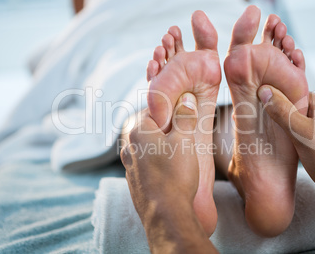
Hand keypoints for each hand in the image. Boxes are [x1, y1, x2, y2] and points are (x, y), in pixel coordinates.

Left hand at [121, 92, 198, 223]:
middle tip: (186, 136)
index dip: (172, 110)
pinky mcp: (134, 182)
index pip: (154, 109)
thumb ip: (184, 117)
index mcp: (138, 131)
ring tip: (180, 156)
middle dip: (168, 129)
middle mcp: (128, 146)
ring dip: (163, 147)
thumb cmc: (175, 175)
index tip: (185, 115)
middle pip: (150, 128)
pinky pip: (147, 165)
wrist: (166, 215)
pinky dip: (158, 164)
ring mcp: (129, 166)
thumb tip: (185, 99)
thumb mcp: (185, 140)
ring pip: (148, 148)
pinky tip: (171, 173)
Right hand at [257, 85, 314, 234]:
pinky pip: (308, 131)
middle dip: (280, 118)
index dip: (275, 103)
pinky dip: (298, 137)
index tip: (261, 115)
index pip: (290, 93)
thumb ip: (282, 111)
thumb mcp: (300, 133)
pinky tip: (292, 148)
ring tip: (278, 141)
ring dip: (288, 130)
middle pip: (295, 107)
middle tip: (266, 130)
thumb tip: (264, 90)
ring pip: (300, 120)